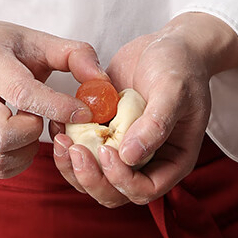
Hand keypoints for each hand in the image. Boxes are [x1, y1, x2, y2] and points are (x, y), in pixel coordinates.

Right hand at [0, 0, 99, 177]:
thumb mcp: (34, 38)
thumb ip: (73, 55)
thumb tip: (102, 82)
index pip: (21, 92)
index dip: (57, 107)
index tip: (84, 112)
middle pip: (2, 134)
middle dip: (33, 131)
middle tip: (40, 115)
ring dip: (26, 149)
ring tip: (29, 125)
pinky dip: (16, 160)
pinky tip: (21, 139)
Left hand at [51, 13, 237, 206]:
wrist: (166, 45)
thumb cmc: (179, 66)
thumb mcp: (173, 90)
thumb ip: (155, 124)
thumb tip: (130, 156)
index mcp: (172, 160)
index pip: (145, 189)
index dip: (122, 180)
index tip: (105, 150)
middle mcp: (147, 162)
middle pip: (114, 192)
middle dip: (91, 178)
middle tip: (74, 150)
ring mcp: (123, 151)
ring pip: (93, 179)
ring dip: (73, 167)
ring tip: (60, 140)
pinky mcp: (104, 135)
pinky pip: (82, 154)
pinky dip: (67, 147)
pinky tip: (57, 127)